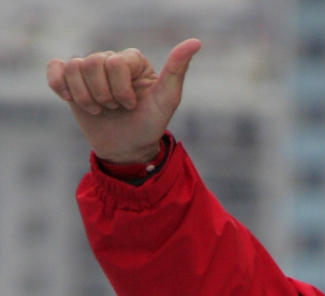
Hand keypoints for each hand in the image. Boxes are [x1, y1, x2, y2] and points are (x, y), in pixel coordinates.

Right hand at [46, 39, 201, 163]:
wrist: (128, 149)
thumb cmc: (149, 125)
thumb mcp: (166, 101)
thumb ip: (177, 71)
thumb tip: (195, 42)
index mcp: (131, 59)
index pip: (114, 62)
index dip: (120, 90)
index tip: (131, 106)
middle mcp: (109, 59)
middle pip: (91, 63)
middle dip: (104, 96)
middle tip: (115, 109)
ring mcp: (88, 70)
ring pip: (73, 68)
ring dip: (86, 98)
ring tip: (101, 109)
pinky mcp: (70, 81)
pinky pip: (55, 70)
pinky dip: (60, 86)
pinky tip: (72, 100)